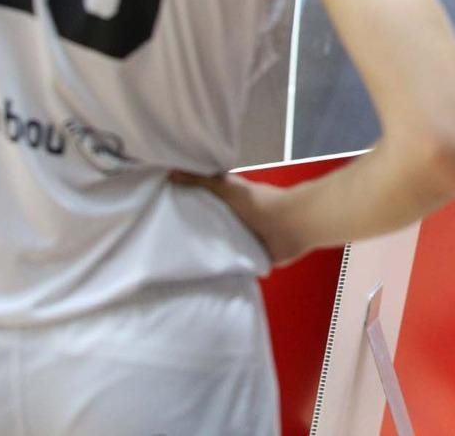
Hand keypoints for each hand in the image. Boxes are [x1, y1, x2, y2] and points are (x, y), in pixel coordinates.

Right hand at [172, 171, 307, 266]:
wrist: (291, 224)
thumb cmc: (259, 202)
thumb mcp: (227, 187)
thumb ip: (202, 181)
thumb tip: (171, 173)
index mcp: (231, 205)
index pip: (205, 209)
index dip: (187, 214)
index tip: (163, 221)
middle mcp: (238, 222)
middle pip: (212, 230)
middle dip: (195, 238)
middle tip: (165, 250)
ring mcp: (246, 242)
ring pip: (222, 250)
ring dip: (210, 257)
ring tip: (178, 269)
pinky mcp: (254, 259)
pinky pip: (235, 268)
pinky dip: (225, 273)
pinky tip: (203, 282)